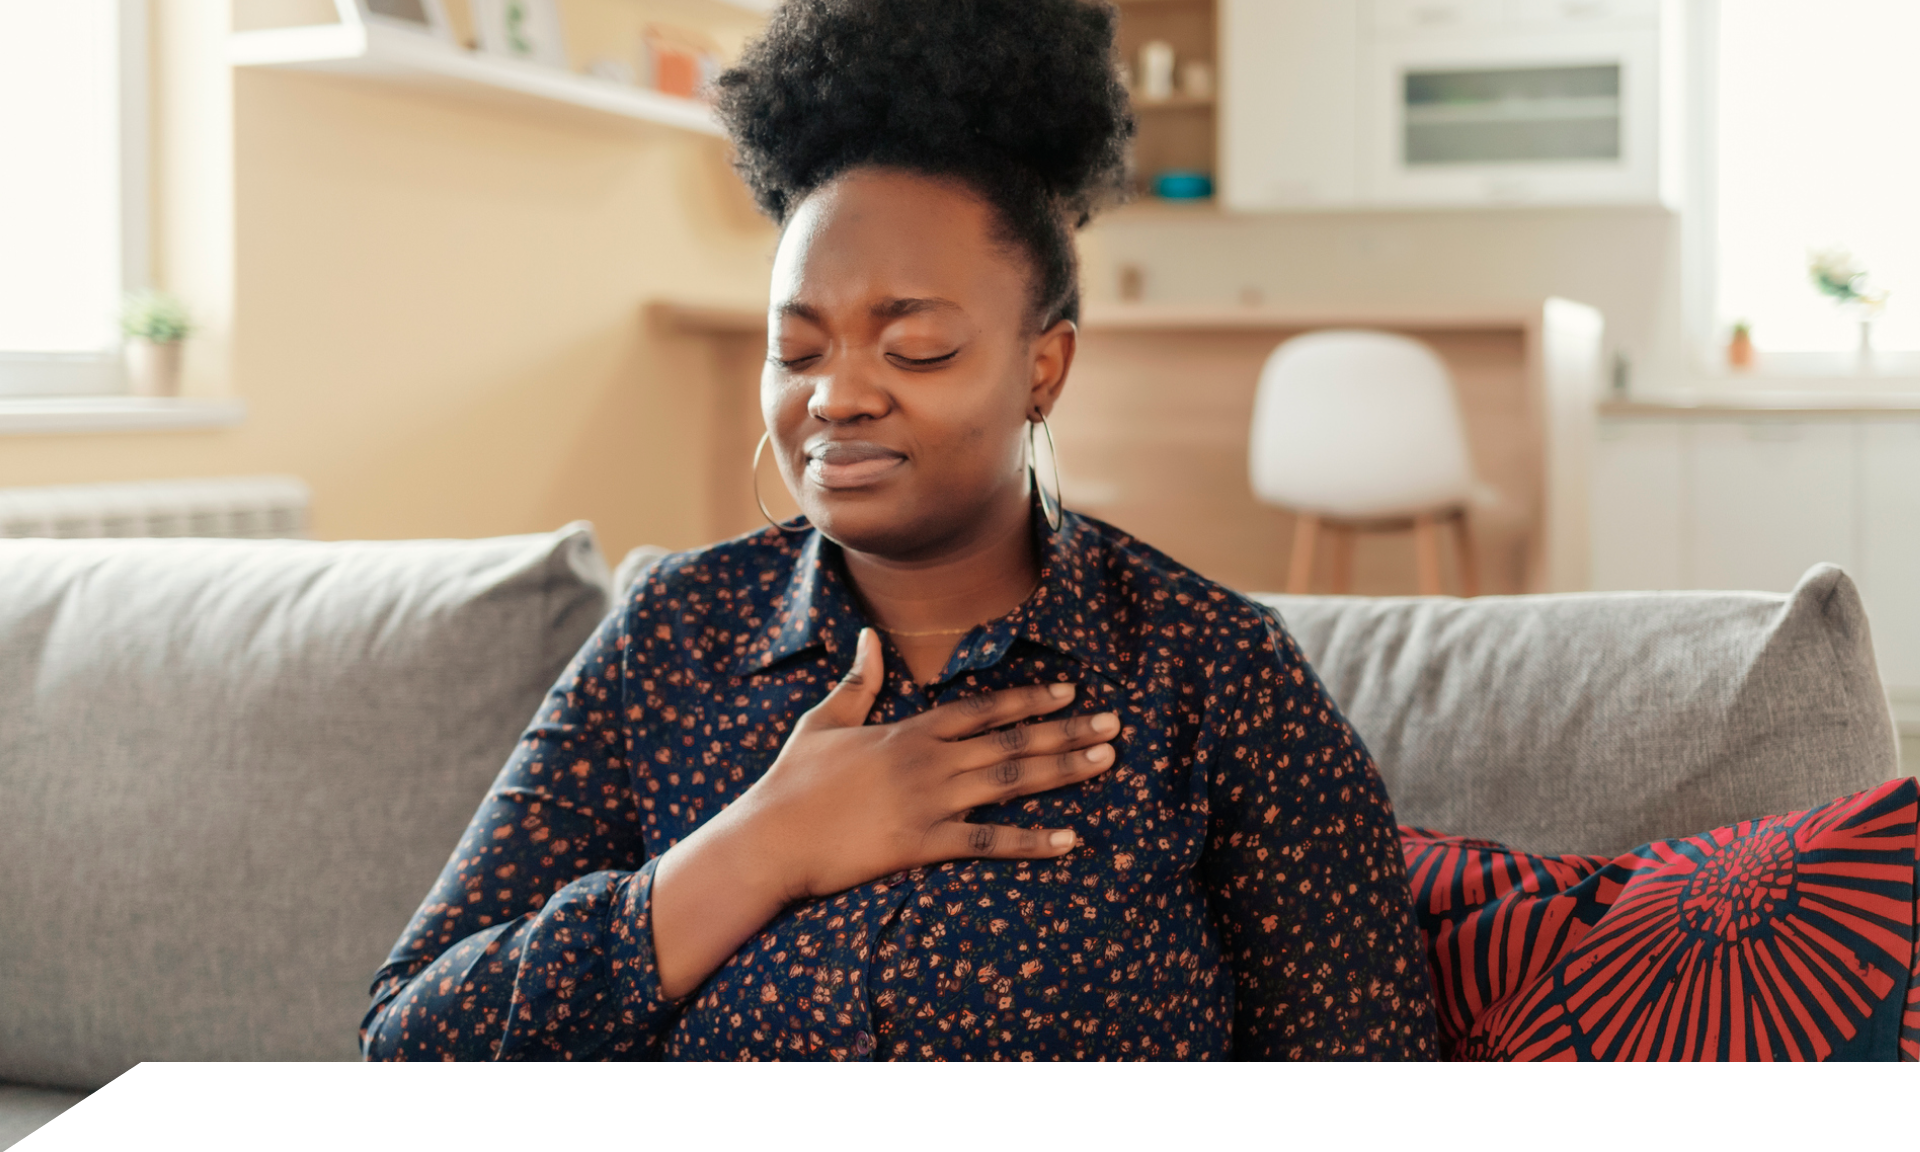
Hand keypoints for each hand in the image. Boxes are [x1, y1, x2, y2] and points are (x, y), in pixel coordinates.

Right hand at [649, 626, 1117, 996]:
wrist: (770, 838)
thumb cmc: (792, 781)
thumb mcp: (823, 721)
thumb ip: (857, 682)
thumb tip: (867, 637)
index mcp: (909, 732)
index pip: (982, 709)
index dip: (1028, 699)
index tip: (1069, 691)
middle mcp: (929, 762)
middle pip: (1011, 741)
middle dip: (1067, 731)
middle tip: (1114, 724)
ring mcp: (929, 803)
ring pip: (1010, 782)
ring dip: (1063, 770)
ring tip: (1106, 761)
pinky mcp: (923, 844)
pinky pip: (987, 842)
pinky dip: (1030, 841)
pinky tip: (1068, 839)